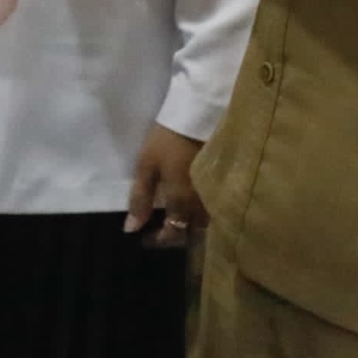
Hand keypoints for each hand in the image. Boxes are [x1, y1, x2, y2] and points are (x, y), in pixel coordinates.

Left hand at [125, 123, 207, 248]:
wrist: (200, 117)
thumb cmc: (167, 141)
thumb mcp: (146, 166)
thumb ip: (140, 198)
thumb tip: (131, 228)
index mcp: (182, 202)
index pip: (174, 234)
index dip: (159, 241)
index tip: (145, 239)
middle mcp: (204, 206)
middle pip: (193, 234)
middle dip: (177, 237)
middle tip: (159, 232)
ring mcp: (217, 196)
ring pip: (207, 225)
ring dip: (191, 229)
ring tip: (174, 221)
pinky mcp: (226, 186)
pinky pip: (216, 211)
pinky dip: (202, 217)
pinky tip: (191, 209)